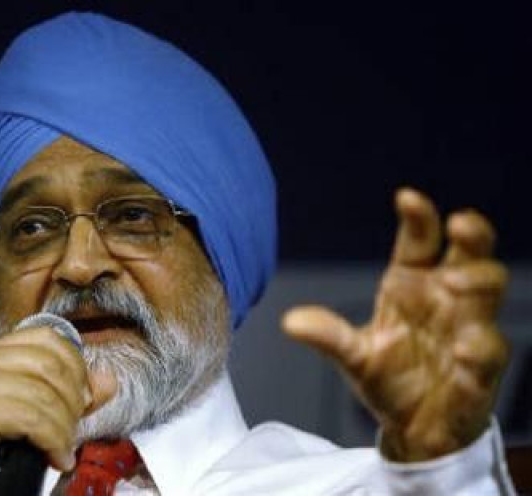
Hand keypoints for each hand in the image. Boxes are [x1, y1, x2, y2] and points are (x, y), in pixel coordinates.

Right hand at [0, 327, 113, 494]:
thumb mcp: (37, 414)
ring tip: (63, 448)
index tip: (83, 398)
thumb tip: (108, 380)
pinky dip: (52, 440)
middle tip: (73, 429)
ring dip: (64, 428)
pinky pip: (31, 419)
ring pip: (43, 394)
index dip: (75, 366)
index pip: (48, 338)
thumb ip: (72, 395)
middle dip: (72, 401)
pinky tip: (54, 457)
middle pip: (50, 365)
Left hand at [281, 188, 508, 461]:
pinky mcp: (483, 365)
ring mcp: (468, 327)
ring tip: (453, 283)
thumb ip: (329, 336)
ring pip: (490, 287)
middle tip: (458, 225)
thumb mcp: (353, 356)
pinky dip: (477, 346)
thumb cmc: (389, 378)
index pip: (421, 241)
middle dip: (472, 233)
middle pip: (471, 251)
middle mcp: (446, 297)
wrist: (415, 428)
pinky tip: (460, 349)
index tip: (406, 197)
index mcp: (412, 285)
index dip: (419, 217)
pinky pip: (489, 348)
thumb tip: (289, 322)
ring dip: (477, 279)